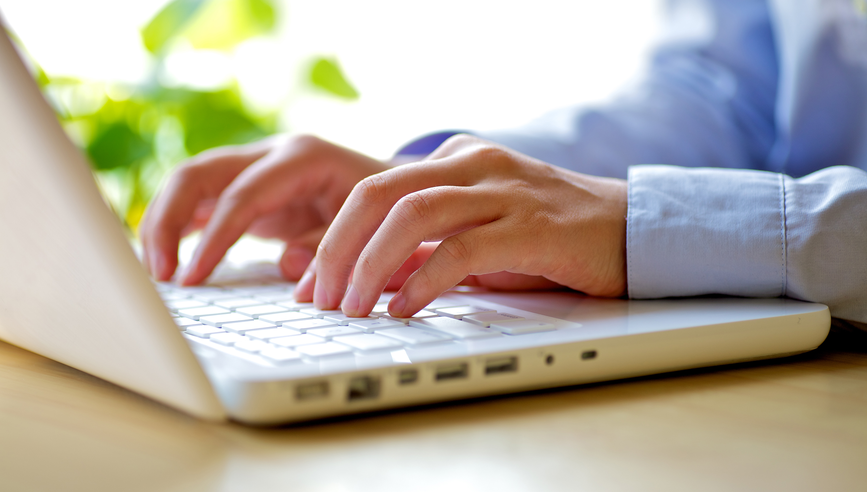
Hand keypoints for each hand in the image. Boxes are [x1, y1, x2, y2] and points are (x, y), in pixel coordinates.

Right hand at [140, 135, 388, 283]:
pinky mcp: (246, 187)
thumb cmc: (384, 206)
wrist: (393, 185)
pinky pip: (200, 201)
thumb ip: (331, 245)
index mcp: (302, 156)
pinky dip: (178, 227)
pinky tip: (164, 258)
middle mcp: (271, 154)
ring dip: (163, 224)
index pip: (242, 196)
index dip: (213, 239)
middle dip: (167, 222)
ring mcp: (254, 167)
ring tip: (155, 273)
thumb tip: (288, 267)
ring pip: (189, 184)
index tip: (191, 278)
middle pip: (198, 175)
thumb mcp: (369, 225)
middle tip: (160, 275)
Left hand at [296, 134, 628, 316]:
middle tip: (318, 297)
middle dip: (338, 247)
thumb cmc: (548, 239)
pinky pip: (463, 248)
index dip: (330, 236)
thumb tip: (361, 282)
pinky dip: (424, 280)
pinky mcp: (532, 226)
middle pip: (380, 192)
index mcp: (455, 160)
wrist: (631, 231)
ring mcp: (504, 191)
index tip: (308, 285)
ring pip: (414, 213)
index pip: (373, 189)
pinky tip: (403, 309)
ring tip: (351, 307)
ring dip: (371, 264)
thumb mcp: (475, 239)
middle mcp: (474, 164)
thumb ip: (421, 253)